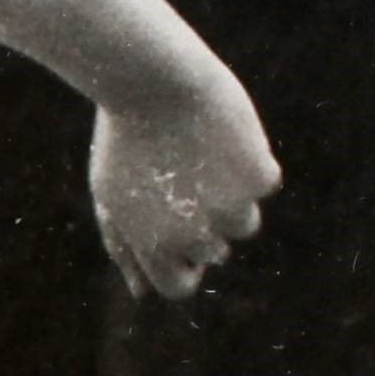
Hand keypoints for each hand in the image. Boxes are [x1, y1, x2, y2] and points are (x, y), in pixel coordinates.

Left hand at [89, 73, 279, 298]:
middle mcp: (195, 237)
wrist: (152, 82)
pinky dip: (250, 161)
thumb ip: (125, 247)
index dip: (181, 263)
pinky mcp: (259, 178)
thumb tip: (140, 293)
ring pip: (245, 223)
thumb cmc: (124, 138)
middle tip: (182, 178)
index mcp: (153, 246)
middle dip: (204, 223)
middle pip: (215, 253)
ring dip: (231, 196)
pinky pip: (264, 183)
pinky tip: (223, 136)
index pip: (178, 287)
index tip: (178, 234)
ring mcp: (231, 209)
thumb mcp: (110, 195)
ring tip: (202, 157)